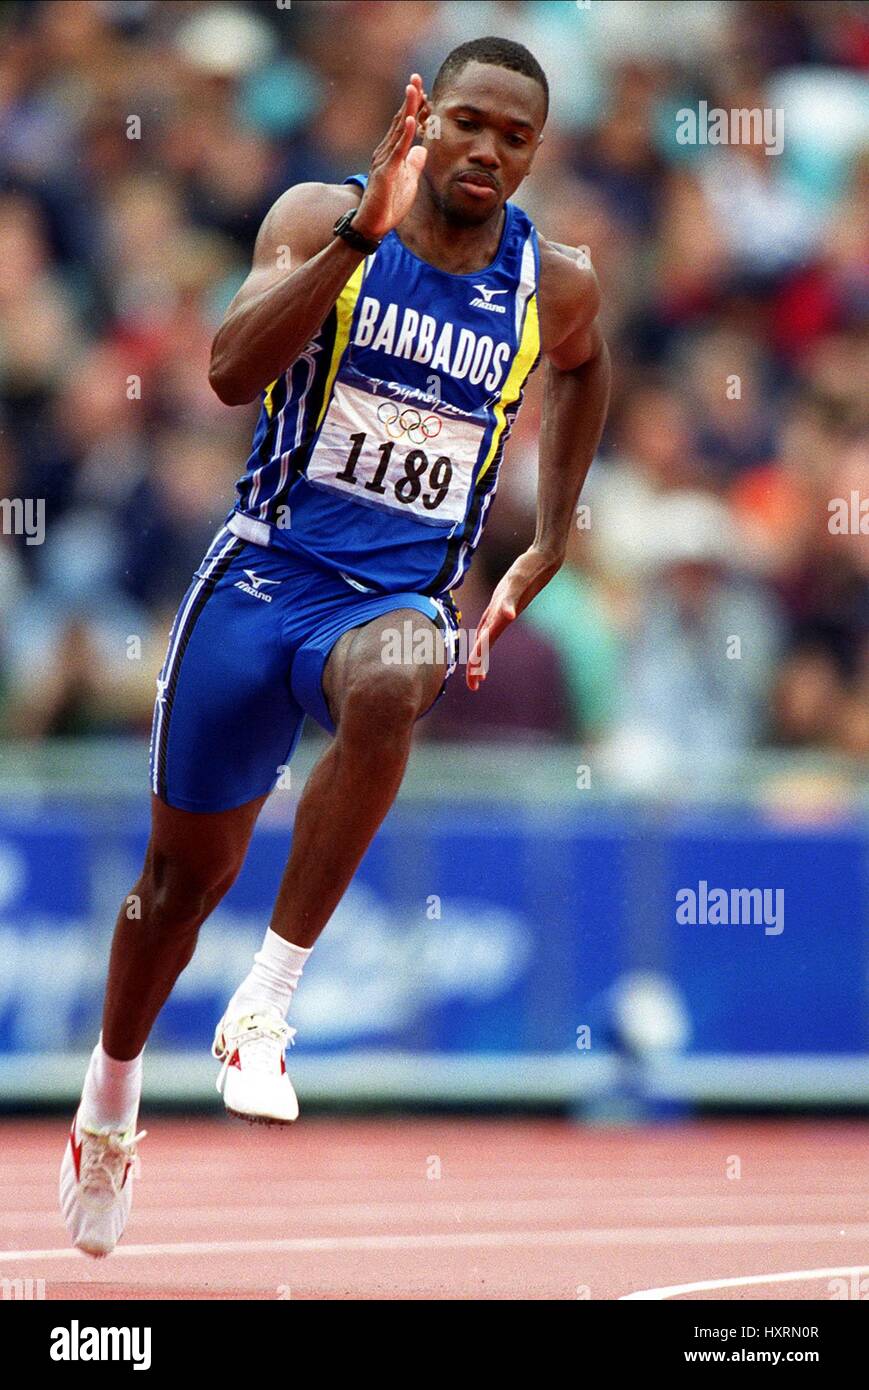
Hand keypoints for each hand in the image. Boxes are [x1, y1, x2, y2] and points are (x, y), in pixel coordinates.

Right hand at [354, 75, 428, 240]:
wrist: (372, 226)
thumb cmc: (388, 206)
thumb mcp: (408, 182)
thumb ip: (414, 165)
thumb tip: (422, 150)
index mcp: (392, 153)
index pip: (405, 125)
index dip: (415, 108)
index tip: (425, 90)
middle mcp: (385, 152)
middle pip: (400, 120)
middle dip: (409, 99)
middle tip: (417, 76)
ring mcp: (384, 160)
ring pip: (398, 130)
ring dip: (407, 109)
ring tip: (415, 89)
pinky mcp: (385, 172)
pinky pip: (397, 150)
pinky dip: (405, 133)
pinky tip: (411, 118)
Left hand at [466, 548, 561, 690]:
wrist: (544, 560)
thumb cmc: (529, 570)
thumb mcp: (516, 585)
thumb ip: (510, 602)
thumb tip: (509, 616)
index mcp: (500, 619)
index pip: (484, 646)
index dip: (478, 664)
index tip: (474, 682)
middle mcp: (501, 617)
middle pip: (485, 645)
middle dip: (478, 665)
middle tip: (473, 685)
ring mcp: (503, 609)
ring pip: (488, 635)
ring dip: (482, 652)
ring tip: (477, 669)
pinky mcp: (504, 600)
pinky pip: (491, 621)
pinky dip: (485, 633)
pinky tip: (484, 635)